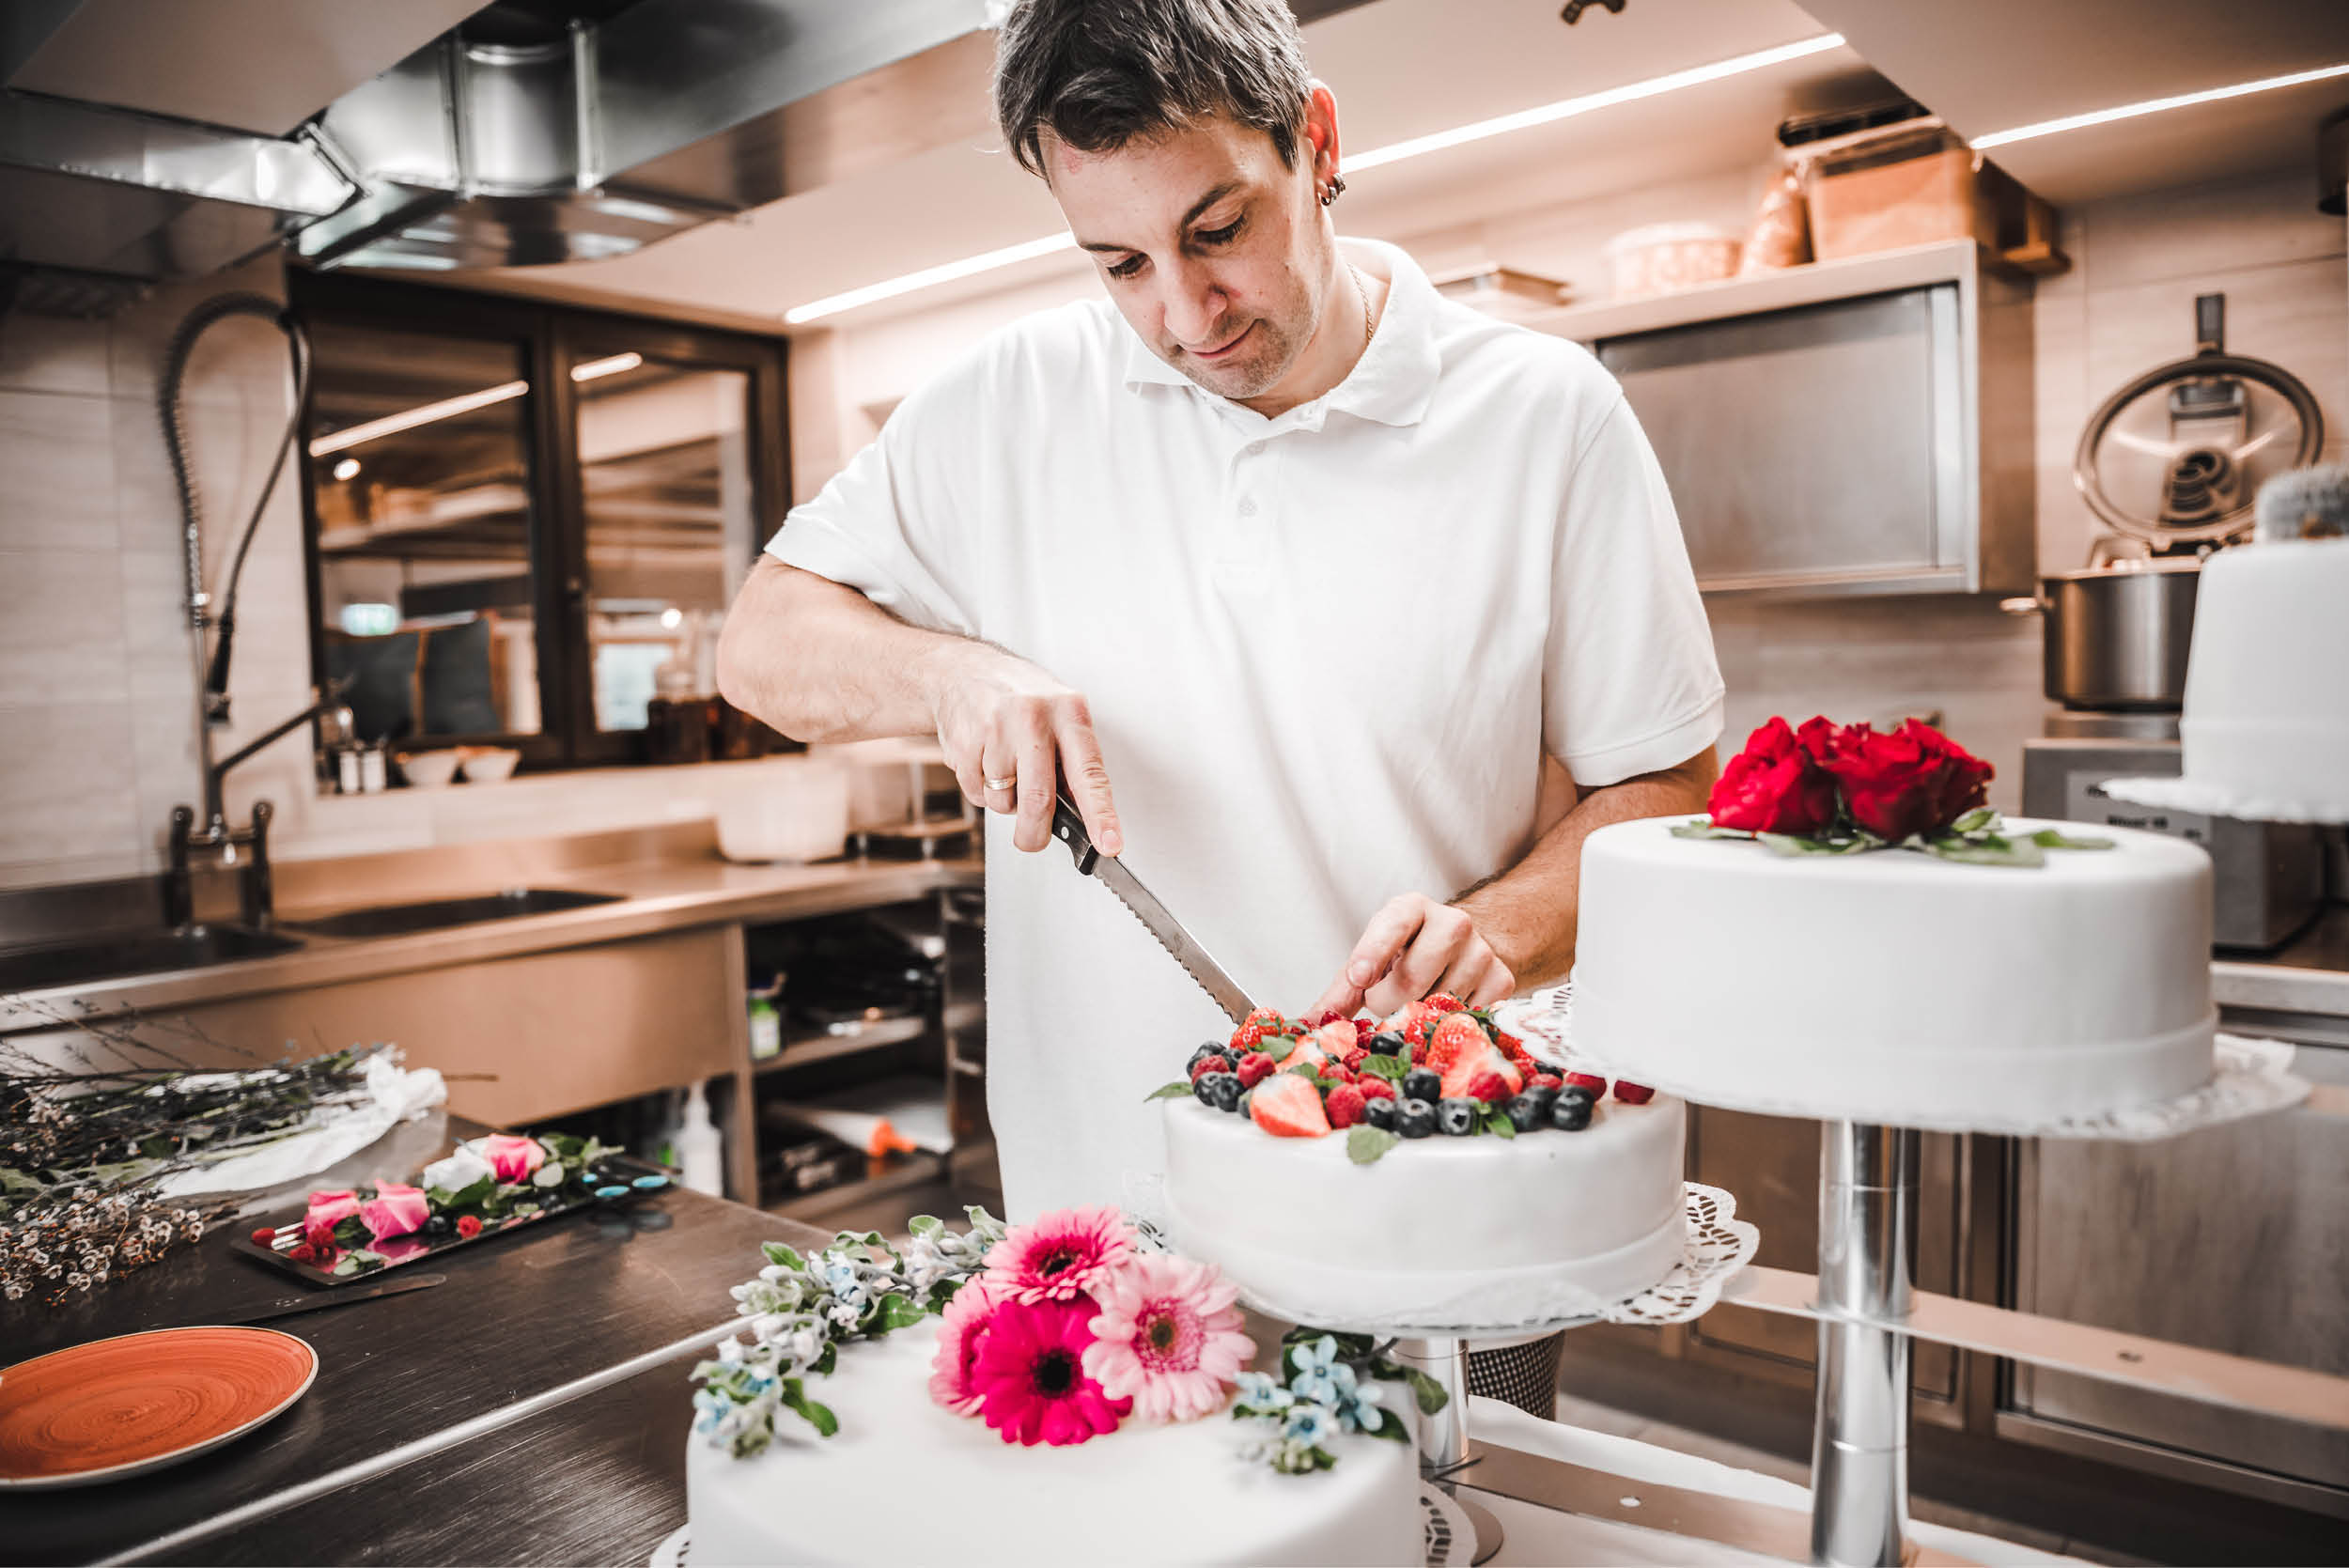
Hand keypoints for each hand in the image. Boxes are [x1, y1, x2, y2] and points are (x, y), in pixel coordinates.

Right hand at [923, 643, 1120, 855]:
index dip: (1101, 814)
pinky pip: (975, 793)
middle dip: (1035, 833)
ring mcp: (996, 729)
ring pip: (1003, 801)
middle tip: (1034, 840)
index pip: (1090, 773)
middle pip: (1038, 800)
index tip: (1110, 844)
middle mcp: (1033, 718)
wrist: (963, 671)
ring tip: (1005, 770)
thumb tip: (1085, 817)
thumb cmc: (1022, 700)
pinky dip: (981, 791)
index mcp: (1069, 712)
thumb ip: (1073, 762)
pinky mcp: (964, 742)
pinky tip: (983, 761)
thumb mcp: (1060, 716)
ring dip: (1005, 803)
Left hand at [1308, 894, 1513, 1020]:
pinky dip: (1449, 1022)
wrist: (1461, 945)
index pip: (1392, 926)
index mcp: (1410, 908)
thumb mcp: (1371, 961)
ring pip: (1439, 1005)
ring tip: (1419, 998)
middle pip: (1411, 980)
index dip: (1374, 953)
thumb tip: (1307, 1025)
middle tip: (1386, 999)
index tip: (1358, 977)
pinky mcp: (1502, 978)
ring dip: (1420, 1016)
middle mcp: (1451, 922)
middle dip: (1389, 1002)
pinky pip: (1467, 1017)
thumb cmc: (1406, 953)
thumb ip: (1341, 992)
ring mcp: (1481, 950)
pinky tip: (1444, 1006)